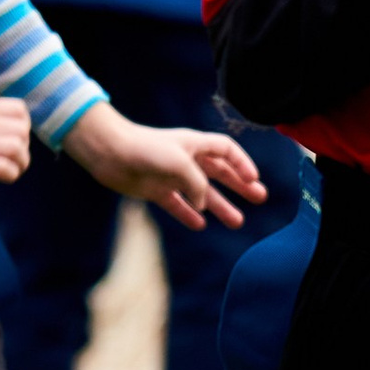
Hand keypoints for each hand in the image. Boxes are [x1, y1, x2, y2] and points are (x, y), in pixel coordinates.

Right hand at [0, 96, 32, 211]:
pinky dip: (12, 175)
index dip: (23, 129)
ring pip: (15, 148)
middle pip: (21, 130)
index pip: (19, 110)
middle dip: (24, 149)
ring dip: (20, 164)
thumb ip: (0, 122)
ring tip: (11, 170)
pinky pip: (5, 168)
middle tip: (13, 161)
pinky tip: (4, 178)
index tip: (11, 142)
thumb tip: (28, 127)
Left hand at [66, 105, 264, 231]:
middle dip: (240, 185)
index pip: (226, 150)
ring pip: (202, 193)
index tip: (254, 179)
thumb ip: (198, 184)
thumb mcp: (179, 163)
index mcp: (194, 145)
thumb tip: (203, 207)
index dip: (242, 163)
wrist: (109, 152)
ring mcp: (171, 176)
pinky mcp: (155, 190)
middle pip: (220, 173)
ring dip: (220, 206)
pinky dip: (189, 214)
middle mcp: (185, 160)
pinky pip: (178, 204)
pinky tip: (200, 225)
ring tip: (237, 222)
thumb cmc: (144, 149)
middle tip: (260, 198)